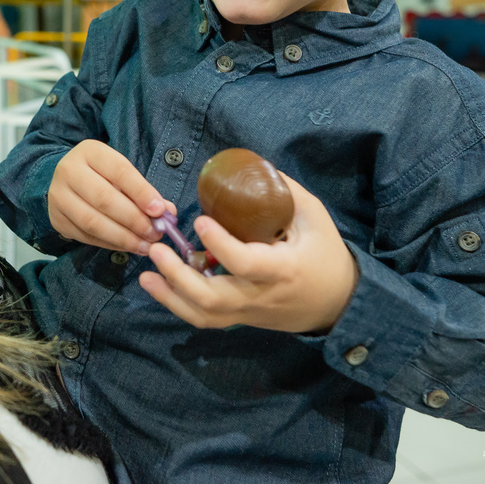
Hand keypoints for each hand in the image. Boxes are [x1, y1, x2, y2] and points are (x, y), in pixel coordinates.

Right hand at [48, 140, 170, 253]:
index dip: (141, 191)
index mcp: (90, 152)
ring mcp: (58, 196)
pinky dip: (110, 244)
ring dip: (123, 237)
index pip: (119, 171)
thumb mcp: (122, 173)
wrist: (68, 180)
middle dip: (134, 219)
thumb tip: (167, 213)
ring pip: (92, 222)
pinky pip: (86, 236)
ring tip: (145, 245)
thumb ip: (144, 191)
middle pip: (104, 198)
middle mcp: (68, 171)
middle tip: (155, 233)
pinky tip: (128, 246)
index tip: (160, 210)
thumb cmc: (103, 175)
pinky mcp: (56, 219)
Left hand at [138, 173, 358, 332]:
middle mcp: (261, 296)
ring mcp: (248, 312)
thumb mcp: (314, 216)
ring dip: (170, 296)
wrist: (338, 302)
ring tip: (146, 274)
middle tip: (157, 250)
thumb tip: (250, 164)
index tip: (200, 221)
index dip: (220, 244)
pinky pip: (206, 319)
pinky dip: (178, 305)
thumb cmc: (325, 253)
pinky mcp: (240, 318)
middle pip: (214, 299)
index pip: (246, 263)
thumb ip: (284, 191)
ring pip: (204, 315)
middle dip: (179, 278)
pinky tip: (159, 286)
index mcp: (284, 270)